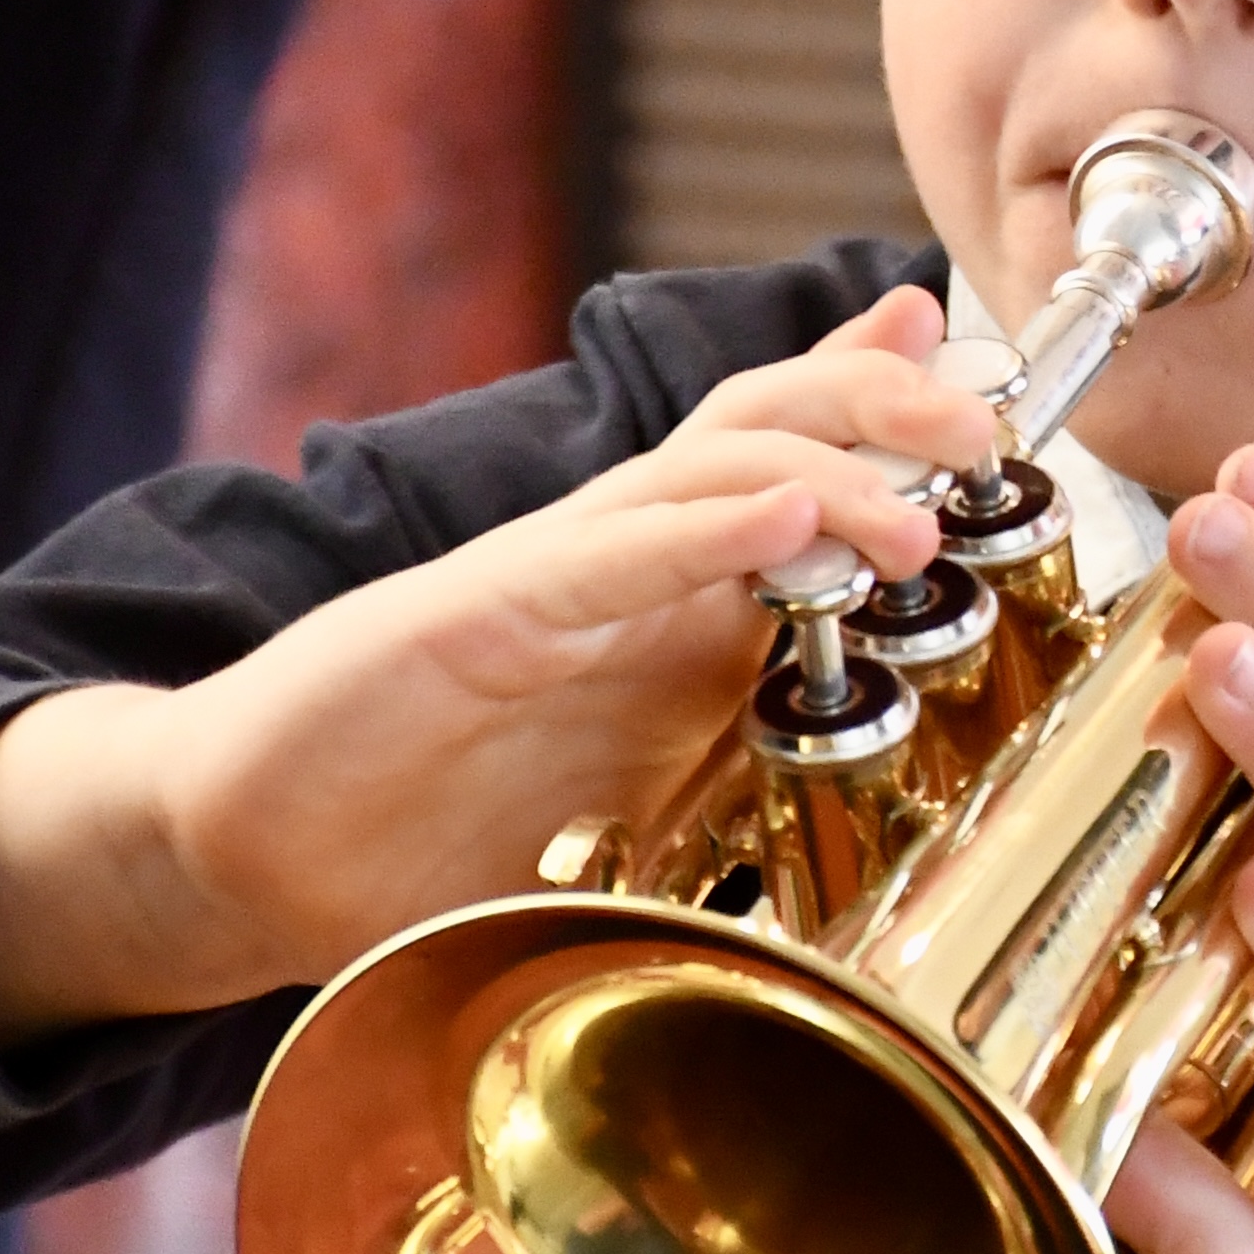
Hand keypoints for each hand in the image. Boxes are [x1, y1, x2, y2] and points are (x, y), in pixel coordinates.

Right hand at [0, 291, 1004, 1039]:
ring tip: (921, 494)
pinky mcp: (467, 624)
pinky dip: (700, 532)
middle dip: (888, 406)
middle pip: (765, 426)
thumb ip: (734, 747)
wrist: (246, 855)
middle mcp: (609, 564)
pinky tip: (782, 521)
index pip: (788, 457)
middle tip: (993, 427)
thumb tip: (863, 757)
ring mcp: (541, 583)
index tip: (1007, 398)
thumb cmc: (437, 828)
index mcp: (656, 600)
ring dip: (825, 468)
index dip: (891, 407)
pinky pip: (601, 560)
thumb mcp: (627, 792)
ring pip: (702, 469)